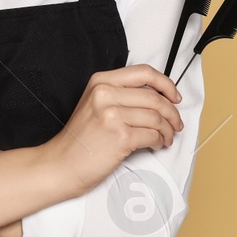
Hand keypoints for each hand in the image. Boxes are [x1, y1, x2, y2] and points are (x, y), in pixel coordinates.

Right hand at [41, 65, 181, 194]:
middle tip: (175, 123)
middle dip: (172, 113)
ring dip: (167, 130)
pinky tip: (156, 144)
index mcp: (100, 81)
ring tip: (166, 137)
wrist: (61, 164)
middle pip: (155, 98)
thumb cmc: (80, 139)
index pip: (143, 73)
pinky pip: (153, 135)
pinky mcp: (120, 137)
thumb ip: (121, 95)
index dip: (166, 84)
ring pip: (157, 117)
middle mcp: (105, 94)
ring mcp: (112, 115)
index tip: (174, 96)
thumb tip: (158, 97)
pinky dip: (159, 141)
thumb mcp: (94, 104)